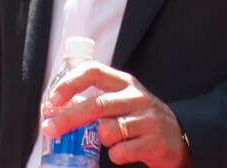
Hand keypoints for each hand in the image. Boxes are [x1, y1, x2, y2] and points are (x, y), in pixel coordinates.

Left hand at [41, 61, 190, 166]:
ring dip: (101, 140)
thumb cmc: (141, 118)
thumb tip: (59, 107)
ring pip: (108, 130)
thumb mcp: (123, 100)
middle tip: (48, 129)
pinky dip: (116, 155)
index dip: (70, 83)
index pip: (94, 71)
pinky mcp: (153, 141)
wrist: (178, 137)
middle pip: (97, 104)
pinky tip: (124, 151)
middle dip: (68, 118)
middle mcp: (136, 96)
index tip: (52, 99)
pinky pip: (120, 152)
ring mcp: (146, 118)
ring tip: (111, 140)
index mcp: (124, 82)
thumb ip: (98, 99)